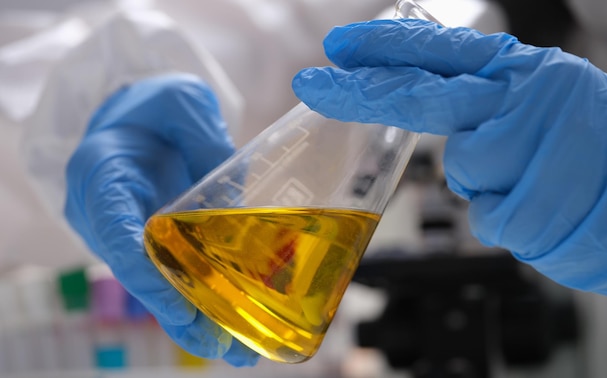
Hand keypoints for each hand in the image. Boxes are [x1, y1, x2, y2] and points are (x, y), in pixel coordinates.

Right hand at [65, 73, 258, 365]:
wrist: (135, 117)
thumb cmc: (152, 105)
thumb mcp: (181, 101)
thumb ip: (206, 141)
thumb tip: (237, 198)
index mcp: (101, 173)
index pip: (116, 231)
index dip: (145, 274)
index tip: (180, 307)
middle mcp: (105, 213)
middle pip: (137, 273)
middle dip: (178, 313)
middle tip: (222, 346)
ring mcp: (126, 232)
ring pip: (154, 282)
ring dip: (193, 318)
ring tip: (238, 351)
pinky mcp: (148, 240)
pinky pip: (169, 273)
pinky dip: (197, 300)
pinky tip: (231, 325)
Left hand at [292, 19, 606, 297]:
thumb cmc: (597, 149)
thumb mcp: (541, 99)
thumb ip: (481, 94)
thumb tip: (419, 93)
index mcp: (522, 70)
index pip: (437, 51)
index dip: (383, 46)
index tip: (337, 46)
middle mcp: (522, 98)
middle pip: (422, 96)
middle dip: (362, 92)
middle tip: (312, 85)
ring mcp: (528, 149)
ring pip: (463, 168)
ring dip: (488, 181)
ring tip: (536, 178)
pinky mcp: (528, 204)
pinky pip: (487, 214)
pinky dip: (508, 216)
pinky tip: (547, 206)